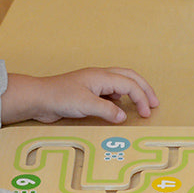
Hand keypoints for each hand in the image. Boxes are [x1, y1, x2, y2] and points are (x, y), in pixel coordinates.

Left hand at [1, 67, 158, 124]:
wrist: (38, 98)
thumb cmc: (59, 97)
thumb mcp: (86, 105)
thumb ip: (107, 111)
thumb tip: (124, 116)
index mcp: (102, 76)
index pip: (130, 85)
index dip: (142, 98)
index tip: (147, 114)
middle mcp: (100, 77)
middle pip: (129, 77)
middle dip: (144, 89)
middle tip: (155, 103)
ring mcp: (93, 84)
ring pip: (120, 82)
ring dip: (133, 92)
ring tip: (141, 104)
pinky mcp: (87, 93)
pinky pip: (110, 92)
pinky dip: (120, 98)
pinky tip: (119, 108)